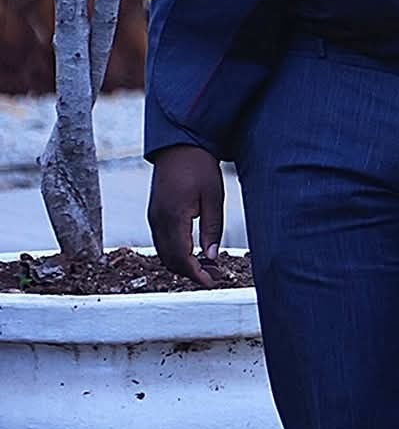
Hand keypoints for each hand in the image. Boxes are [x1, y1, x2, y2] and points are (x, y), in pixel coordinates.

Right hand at [148, 144, 225, 285]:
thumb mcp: (214, 197)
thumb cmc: (199, 167)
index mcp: (173, 218)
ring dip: (182, 264)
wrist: (179, 145)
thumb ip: (212, 228)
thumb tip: (212, 256)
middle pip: (170, 260)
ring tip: (206, 266)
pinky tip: (193, 251)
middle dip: (190, 273)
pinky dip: (175, 252)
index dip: (196, 274)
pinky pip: (162, 242)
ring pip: (164, 253)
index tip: (211, 283)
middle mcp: (158, 221)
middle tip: (213, 276)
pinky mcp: (154, 214)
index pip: (182, 257)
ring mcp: (153, 218)